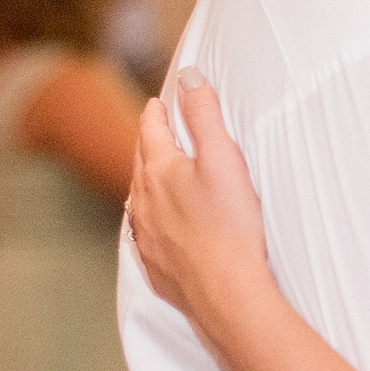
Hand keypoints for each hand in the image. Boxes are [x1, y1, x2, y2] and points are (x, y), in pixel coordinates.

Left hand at [128, 75, 270, 348]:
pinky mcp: (156, 267)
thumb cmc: (230, 226)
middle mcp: (144, 203)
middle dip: (147, 143)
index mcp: (158, 172)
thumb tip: (188, 77)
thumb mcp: (223, 158)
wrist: (227, 293)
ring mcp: (147, 237)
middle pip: (140, 163)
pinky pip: (146, 235)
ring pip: (139, 201)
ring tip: (155, 177)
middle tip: (155, 132)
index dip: (155, 112)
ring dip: (147, 183)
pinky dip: (152, 221)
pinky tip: (160, 227)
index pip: (149, 131)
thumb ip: (204, 114)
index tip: (157, 102)